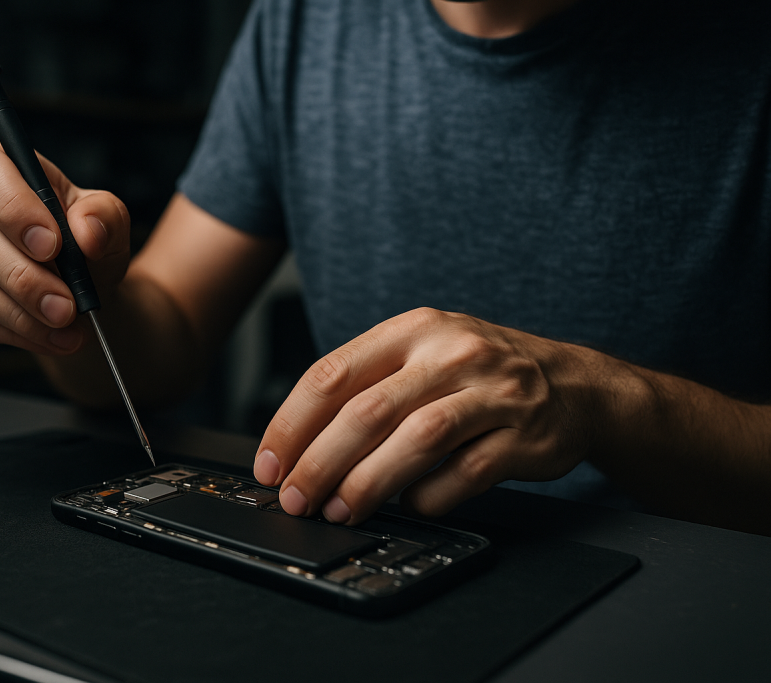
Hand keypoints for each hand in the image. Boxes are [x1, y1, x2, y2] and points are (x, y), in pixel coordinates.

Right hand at [0, 140, 130, 354]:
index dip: (15, 209)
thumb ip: (104, 218)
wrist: (73, 286)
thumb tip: (88, 233)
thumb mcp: (108, 223)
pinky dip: (10, 332)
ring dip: (20, 314)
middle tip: (67, 307)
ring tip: (65, 329)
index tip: (54, 247)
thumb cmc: (83, 243)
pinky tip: (45, 337)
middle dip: (25, 279)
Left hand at [253, 307, 599, 523]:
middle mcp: (451, 353)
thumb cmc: (478, 373)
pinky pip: (466, 473)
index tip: (270, 464)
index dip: (293, 424)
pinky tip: (411, 505)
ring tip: (339, 510)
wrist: (574, 383)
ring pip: (417, 440)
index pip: (334, 374)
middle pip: (369, 411)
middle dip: (320, 462)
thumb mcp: (423, 354)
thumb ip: (368, 385)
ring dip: (368, 483)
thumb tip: (298, 445)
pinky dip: (430, 495)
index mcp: (413, 330)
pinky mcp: (525, 436)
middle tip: (296, 499)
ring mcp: (492, 393)